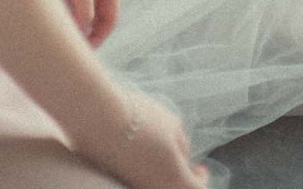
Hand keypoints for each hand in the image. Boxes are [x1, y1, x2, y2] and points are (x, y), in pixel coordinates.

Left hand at [38, 0, 121, 46]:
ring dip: (64, 16)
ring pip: (73, 6)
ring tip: (50, 23)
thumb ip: (83, 13)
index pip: (110, 18)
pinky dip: (53, 4)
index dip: (97, 38)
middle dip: (79, 29)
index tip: (79, 54)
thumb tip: (82, 38)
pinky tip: (41, 5)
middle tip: (62, 44)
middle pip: (92, 14)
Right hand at [90, 92, 208, 188]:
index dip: (202, 178)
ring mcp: (136, 188)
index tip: (200, 166)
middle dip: (184, 180)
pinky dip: (150, 175)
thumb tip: (183, 158)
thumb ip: (183, 146)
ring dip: (166, 177)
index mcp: (175, 181)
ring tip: (164, 156)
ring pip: (159, 187)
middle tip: (185, 165)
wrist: (99, 121)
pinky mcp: (121, 182)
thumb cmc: (141, 120)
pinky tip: (147, 157)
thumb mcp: (174, 125)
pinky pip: (143, 184)